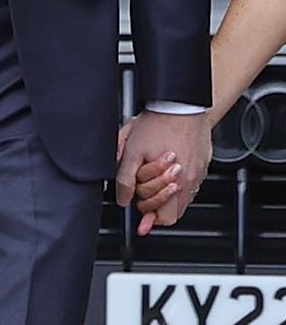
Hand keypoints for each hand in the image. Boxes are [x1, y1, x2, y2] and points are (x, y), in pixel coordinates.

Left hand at [116, 110, 208, 234]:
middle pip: (175, 211)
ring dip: (166, 194)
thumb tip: (123, 198)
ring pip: (183, 197)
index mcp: (175, 181)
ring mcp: (199, 171)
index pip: (166, 217)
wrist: (179, 104)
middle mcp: (191, 180)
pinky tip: (164, 171)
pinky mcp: (202, 162)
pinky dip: (177, 182)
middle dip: (155, 205)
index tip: (142, 222)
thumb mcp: (131, 151)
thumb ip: (125, 178)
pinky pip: (191, 182)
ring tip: (152, 181)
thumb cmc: (157, 124)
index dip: (150, 218)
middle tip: (142, 197)